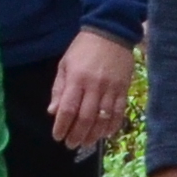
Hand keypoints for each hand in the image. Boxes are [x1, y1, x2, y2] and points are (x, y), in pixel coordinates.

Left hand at [49, 31, 139, 153]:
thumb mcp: (65, 64)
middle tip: (71, 144)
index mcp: (76, 79)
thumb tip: (53, 112)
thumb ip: (59, 89)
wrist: (111, 32)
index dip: (62, 126)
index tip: (57, 136)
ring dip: (94, 134)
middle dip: (77, 135)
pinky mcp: (124, 89)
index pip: (68, 109)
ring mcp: (111, 88)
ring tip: (86, 142)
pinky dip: (112, 125)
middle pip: (85, 117)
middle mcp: (94, 86)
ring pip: (103, 118)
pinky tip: (105, 134)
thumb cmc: (83, 49)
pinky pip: (119, 112)